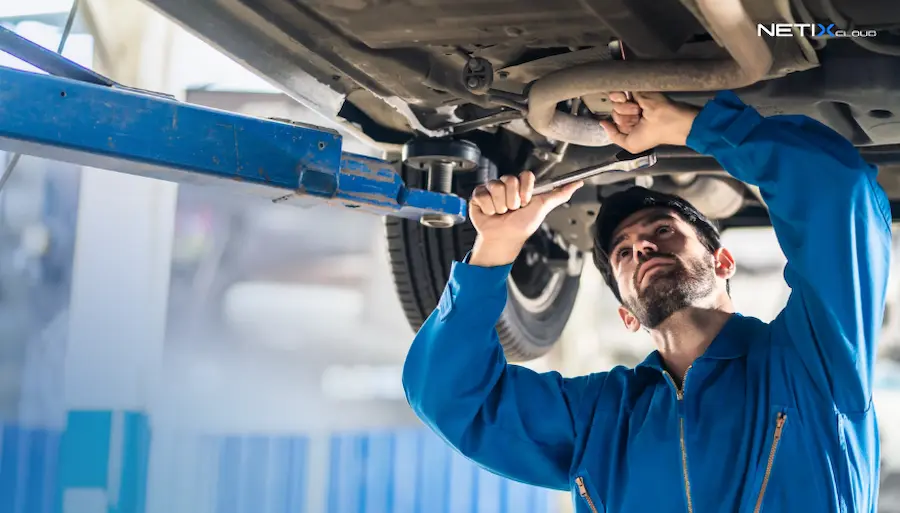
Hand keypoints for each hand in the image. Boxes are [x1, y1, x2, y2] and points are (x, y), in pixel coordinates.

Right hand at [468, 171, 582, 266]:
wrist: (504, 239)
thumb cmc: (522, 225)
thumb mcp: (543, 208)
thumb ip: (559, 194)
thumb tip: (578, 183)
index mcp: (521, 186)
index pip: (524, 176)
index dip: (526, 190)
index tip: (526, 202)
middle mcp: (506, 185)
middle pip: (510, 180)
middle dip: (513, 200)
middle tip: (512, 210)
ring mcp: (492, 189)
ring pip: (496, 187)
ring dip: (500, 206)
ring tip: (501, 213)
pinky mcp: (479, 196)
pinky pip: (482, 194)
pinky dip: (488, 208)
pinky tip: (491, 213)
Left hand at [599, 92, 700, 152]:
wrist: (668, 120)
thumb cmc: (655, 135)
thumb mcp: (630, 145)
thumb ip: (614, 136)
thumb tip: (602, 124)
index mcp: (632, 126)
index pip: (615, 124)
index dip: (618, 127)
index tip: (630, 128)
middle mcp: (632, 113)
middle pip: (614, 114)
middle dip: (622, 118)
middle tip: (637, 120)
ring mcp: (634, 101)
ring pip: (615, 104)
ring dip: (624, 110)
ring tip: (638, 112)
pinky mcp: (635, 91)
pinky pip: (617, 93)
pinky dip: (619, 99)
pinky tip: (631, 103)